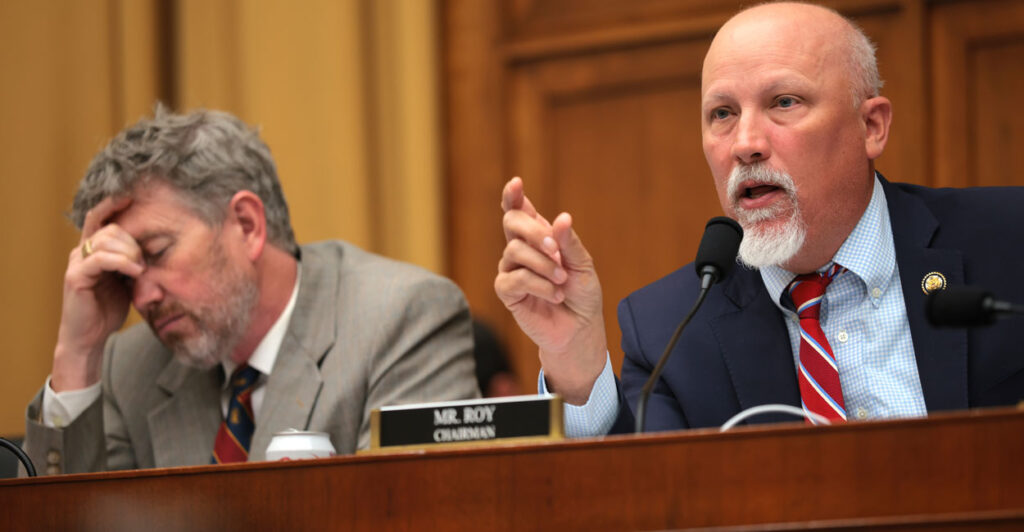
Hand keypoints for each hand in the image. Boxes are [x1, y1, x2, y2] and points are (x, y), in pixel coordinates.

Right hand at [51, 196, 144, 391]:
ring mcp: (77, 262)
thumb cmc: (109, 309)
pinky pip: (101, 258)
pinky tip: (136, 271)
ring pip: (107, 239)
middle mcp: (82, 251)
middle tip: (147, 261)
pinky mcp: (75, 276)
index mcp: (93, 248)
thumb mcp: (128, 280)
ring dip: (131, 251)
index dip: (116, 202)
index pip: (102, 216)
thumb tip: (161, 248)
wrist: (89, 338)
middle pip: (111, 227)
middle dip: (135, 239)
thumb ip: (136, 261)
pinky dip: (122, 262)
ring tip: (142, 269)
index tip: (139, 195)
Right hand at [494, 177, 606, 404]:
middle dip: (534, 232)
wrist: (579, 329)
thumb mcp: (582, 265)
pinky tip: (554, 295)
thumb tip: (561, 219)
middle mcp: (521, 250)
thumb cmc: (581, 294)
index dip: (514, 196)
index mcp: (538, 237)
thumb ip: (569, 243)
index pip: (519, 211)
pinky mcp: (507, 292)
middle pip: (511, 223)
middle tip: (556, 250)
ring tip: (561, 281)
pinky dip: (539, 286)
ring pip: (514, 252)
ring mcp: (511, 270)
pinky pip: (515, 279)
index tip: (516, 183)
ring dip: (543, 265)